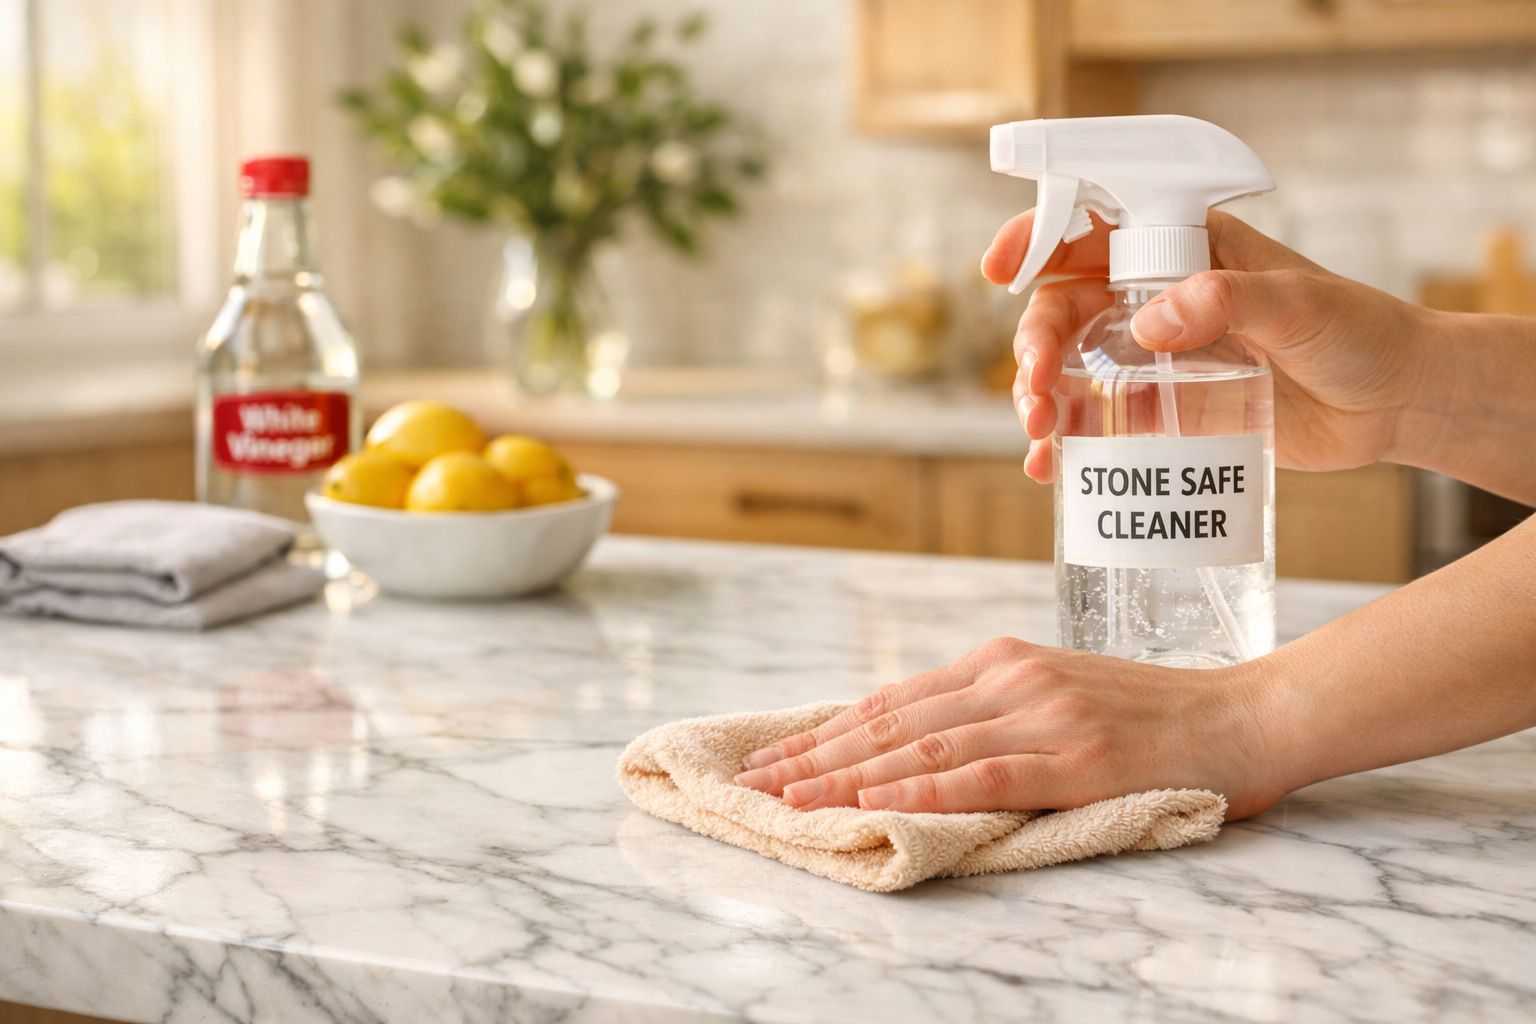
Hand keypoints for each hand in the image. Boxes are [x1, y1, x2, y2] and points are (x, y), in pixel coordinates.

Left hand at [734, 637, 1288, 819]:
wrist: (1246, 716)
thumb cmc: (1152, 716)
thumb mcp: (1058, 695)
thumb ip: (991, 713)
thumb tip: (913, 746)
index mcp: (1002, 661)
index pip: (894, 700)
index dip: (827, 730)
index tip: (775, 754)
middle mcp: (1011, 678)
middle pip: (893, 722)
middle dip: (816, 755)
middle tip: (754, 781)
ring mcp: (1043, 715)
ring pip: (924, 749)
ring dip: (848, 777)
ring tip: (790, 799)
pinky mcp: (1076, 759)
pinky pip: (986, 776)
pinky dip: (926, 793)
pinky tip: (880, 807)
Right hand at [981, 210, 1435, 481]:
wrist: (1393, 403)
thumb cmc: (1358, 332)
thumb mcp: (1299, 304)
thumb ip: (1227, 302)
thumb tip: (1147, 323)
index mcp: (1181, 246)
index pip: (1091, 226)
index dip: (1036, 238)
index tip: (999, 268)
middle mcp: (1156, 295)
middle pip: (1063, 307)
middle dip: (1032, 346)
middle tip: (1033, 388)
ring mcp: (1155, 355)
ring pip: (1069, 367)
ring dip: (1038, 397)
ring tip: (1039, 435)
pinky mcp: (1164, 409)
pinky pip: (1098, 420)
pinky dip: (1067, 444)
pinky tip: (1051, 470)